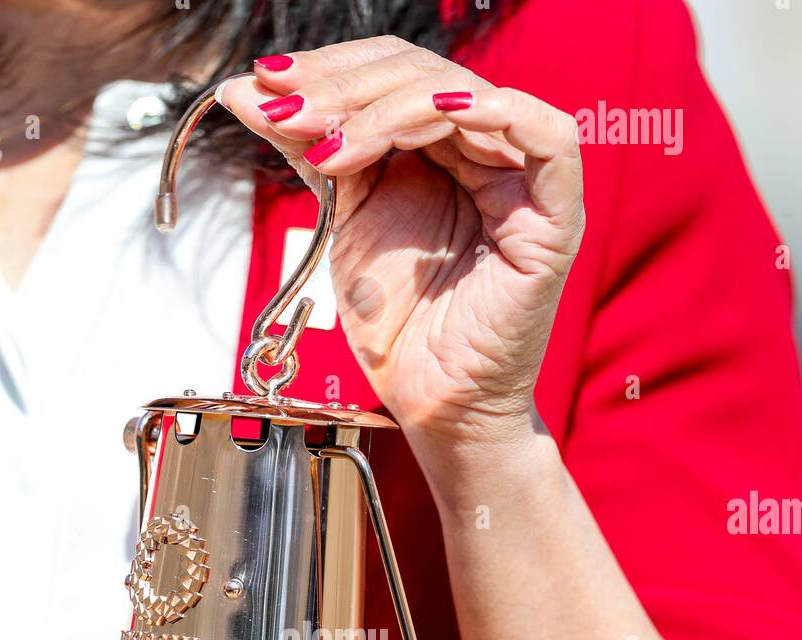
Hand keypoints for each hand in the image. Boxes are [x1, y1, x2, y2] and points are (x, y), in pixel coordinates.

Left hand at [221, 37, 583, 453]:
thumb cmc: (401, 330)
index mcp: (440, 151)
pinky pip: (545, 137)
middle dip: (344, 86)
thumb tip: (250, 92)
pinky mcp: (554, 216)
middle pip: (423, 75)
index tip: (264, 85)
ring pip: (466, 97)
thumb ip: (313, 151)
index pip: (392, 76)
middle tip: (284, 106)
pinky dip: (486, 113)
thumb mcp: (344, 221)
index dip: (331, 71)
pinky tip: (425, 119)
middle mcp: (484, 155)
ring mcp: (523, 182)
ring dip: (383, 107)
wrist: (433, 404)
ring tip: (323, 142)